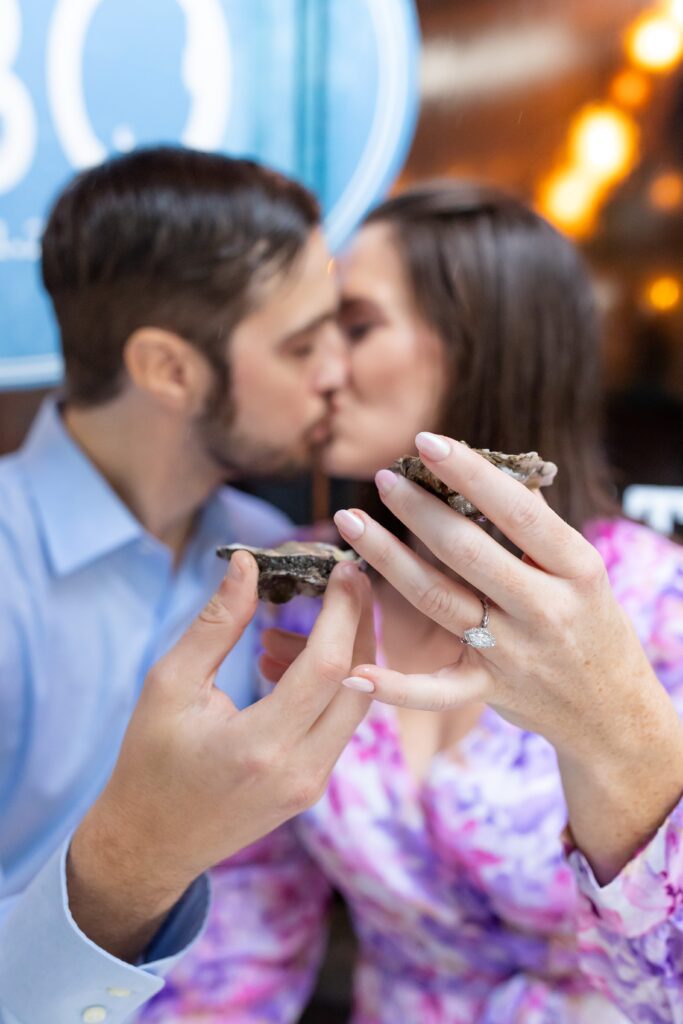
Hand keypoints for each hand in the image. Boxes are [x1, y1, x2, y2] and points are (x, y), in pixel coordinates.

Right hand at [68, 552, 372, 958]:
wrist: (149, 845)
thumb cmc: (150, 762)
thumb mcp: (170, 684)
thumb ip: (216, 623)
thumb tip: (247, 564)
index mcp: (260, 746)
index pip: (328, 667)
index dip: (344, 611)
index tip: (345, 568)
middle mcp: (300, 770)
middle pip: (360, 682)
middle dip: (357, 623)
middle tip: (338, 583)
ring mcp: (313, 784)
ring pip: (356, 702)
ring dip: (337, 655)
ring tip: (274, 636)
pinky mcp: (314, 786)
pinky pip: (339, 722)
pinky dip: (325, 685)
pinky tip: (278, 667)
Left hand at [333, 432, 682, 880]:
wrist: (613, 712)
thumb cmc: (591, 624)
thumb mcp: (582, 570)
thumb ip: (537, 527)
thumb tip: (492, 471)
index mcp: (576, 568)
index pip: (517, 512)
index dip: (469, 474)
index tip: (428, 443)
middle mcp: (544, 610)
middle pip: (466, 553)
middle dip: (418, 511)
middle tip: (382, 478)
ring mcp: (513, 654)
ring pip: (438, 600)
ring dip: (388, 560)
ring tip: (352, 522)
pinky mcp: (488, 691)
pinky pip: (436, 691)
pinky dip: (396, 687)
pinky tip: (355, 671)